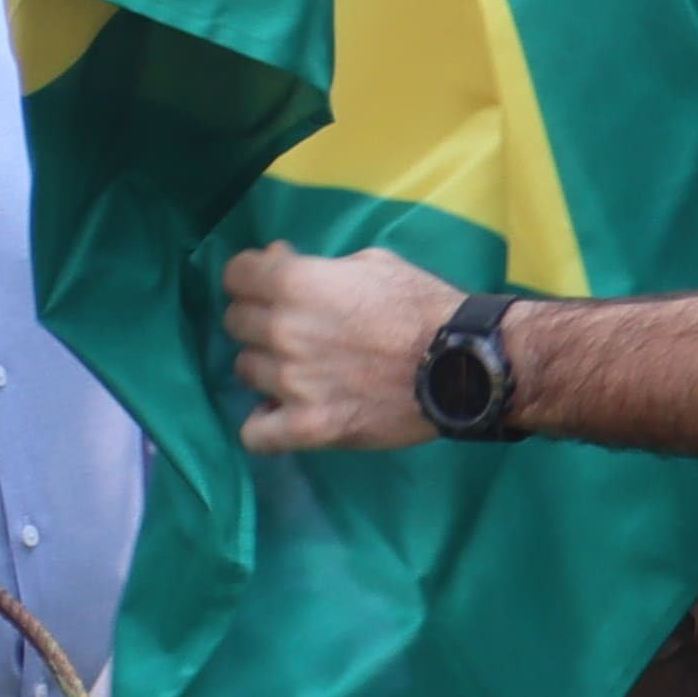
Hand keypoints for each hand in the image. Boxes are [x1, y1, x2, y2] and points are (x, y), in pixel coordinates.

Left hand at [224, 242, 460, 453]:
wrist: (462, 364)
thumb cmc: (421, 306)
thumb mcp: (371, 263)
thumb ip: (319, 267)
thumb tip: (281, 264)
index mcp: (296, 283)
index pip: (235, 275)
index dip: (250, 277)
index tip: (266, 285)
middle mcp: (283, 330)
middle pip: (235, 323)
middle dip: (257, 320)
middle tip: (289, 328)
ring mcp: (292, 383)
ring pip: (244, 372)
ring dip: (266, 369)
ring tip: (297, 371)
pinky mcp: (308, 427)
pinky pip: (255, 433)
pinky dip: (264, 425)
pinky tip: (282, 415)